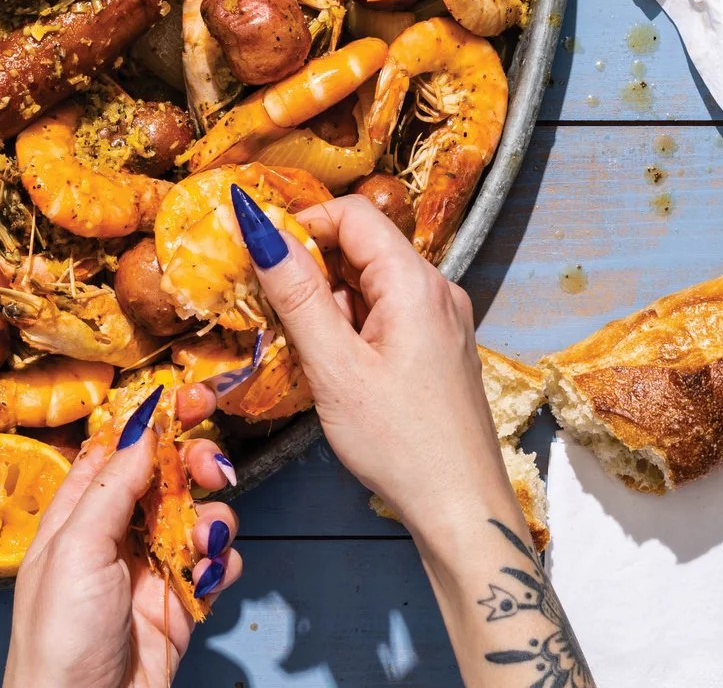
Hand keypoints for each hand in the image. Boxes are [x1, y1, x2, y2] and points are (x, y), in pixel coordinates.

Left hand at [5, 392, 239, 687]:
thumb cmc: (57, 640)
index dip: (154, 421)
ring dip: (212, 519)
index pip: (118, 448)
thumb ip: (111, 487)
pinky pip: (214, 567)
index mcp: (77, 513)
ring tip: (206, 542)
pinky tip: (212, 574)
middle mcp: (114, 535)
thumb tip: (141, 431)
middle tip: (210, 469)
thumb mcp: (75, 549)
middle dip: (194, 465)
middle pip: (166, 477)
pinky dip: (222, 564)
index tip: (190, 399)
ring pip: (197, 518)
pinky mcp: (179, 605)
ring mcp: (149, 570)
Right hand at [239, 190, 507, 524]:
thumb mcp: (335, 367)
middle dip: (312, 270)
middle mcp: (437, 290)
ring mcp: (443, 321)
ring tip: (306, 351)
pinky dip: (353, 327)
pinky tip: (336, 368)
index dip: (302, 226)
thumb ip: (297, 294)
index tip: (261, 260)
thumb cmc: (399, 442)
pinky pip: (388, 315)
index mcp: (415, 282)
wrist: (461, 508)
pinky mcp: (440, 349)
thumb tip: (260, 230)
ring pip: (372, 284)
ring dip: (330, 304)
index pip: (352, 215)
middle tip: (273, 311)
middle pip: (363, 247)